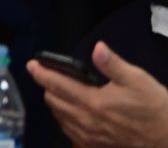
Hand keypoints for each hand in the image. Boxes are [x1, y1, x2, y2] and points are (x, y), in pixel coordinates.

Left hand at [28, 41, 167, 147]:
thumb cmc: (154, 107)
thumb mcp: (137, 79)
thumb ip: (112, 64)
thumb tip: (97, 47)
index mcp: (92, 102)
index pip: (56, 85)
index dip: (41, 73)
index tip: (32, 64)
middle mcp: (85, 121)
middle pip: (53, 102)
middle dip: (48, 86)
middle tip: (52, 76)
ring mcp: (89, 137)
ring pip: (59, 118)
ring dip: (56, 104)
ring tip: (61, 92)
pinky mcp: (95, 147)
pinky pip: (70, 133)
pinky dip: (65, 120)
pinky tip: (73, 114)